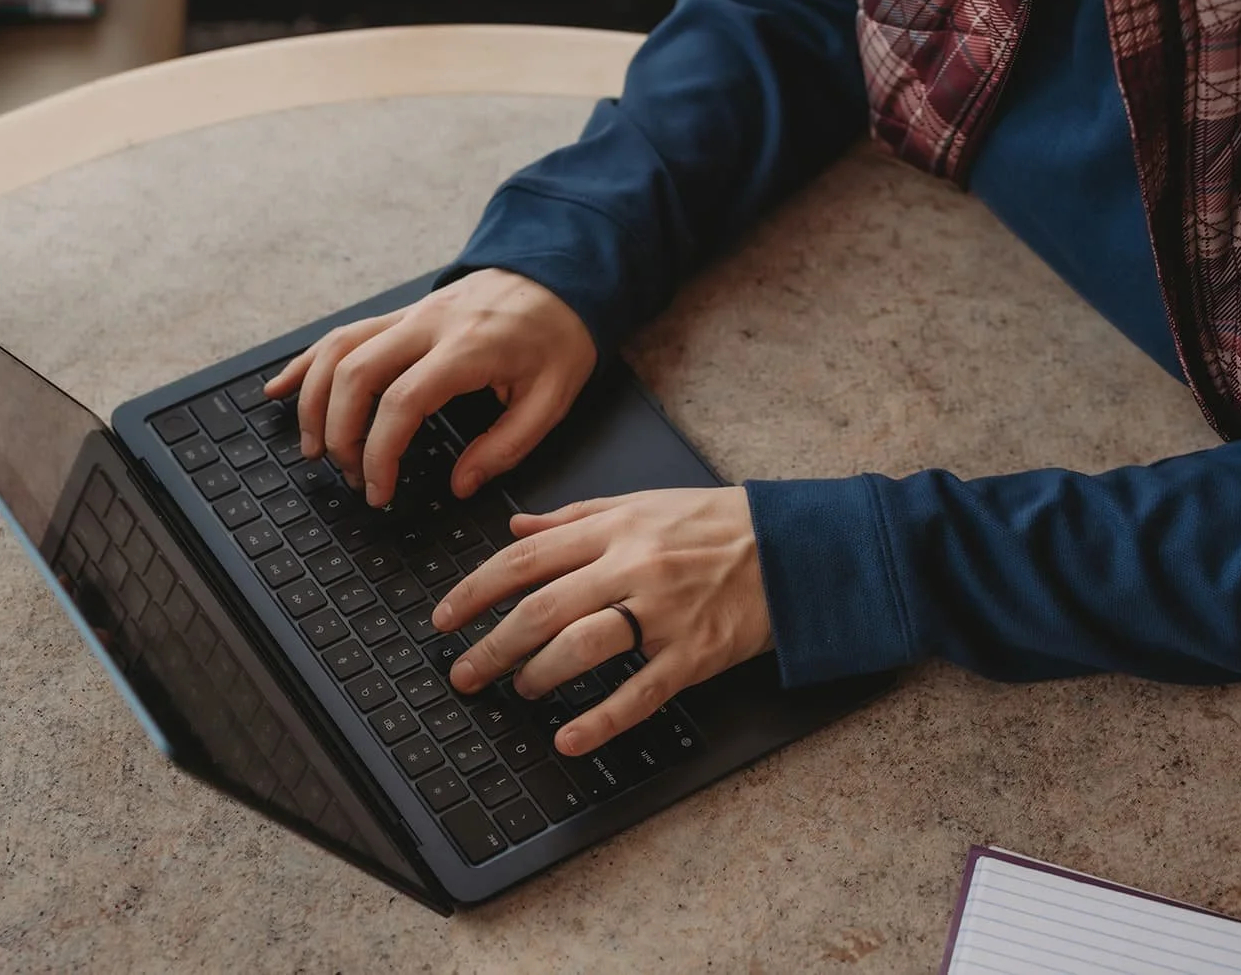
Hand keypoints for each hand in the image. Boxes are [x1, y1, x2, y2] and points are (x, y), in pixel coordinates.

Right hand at [264, 270, 596, 506]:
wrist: (561, 272)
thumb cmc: (559, 336)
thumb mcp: (552, 398)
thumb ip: (506, 446)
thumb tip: (461, 484)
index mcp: (466, 348)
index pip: (402, 403)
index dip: (380, 453)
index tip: (378, 490)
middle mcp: (427, 325)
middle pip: (355, 374)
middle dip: (340, 433)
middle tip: (351, 476)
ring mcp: (409, 314)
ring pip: (338, 350)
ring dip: (314, 401)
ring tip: (314, 449)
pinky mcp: (401, 313)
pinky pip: (341, 333)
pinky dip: (306, 362)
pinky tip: (281, 388)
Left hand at [432, 486, 774, 755]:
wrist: (796, 546)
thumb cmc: (718, 524)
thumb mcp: (643, 502)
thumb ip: (575, 517)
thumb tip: (514, 526)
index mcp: (616, 528)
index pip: (526, 559)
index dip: (475, 589)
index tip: (444, 617)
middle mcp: (633, 566)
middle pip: (542, 607)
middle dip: (492, 644)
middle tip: (463, 672)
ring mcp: (664, 612)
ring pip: (582, 645)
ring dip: (538, 674)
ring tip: (518, 691)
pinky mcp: (694, 653)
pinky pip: (639, 691)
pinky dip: (600, 719)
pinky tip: (568, 738)